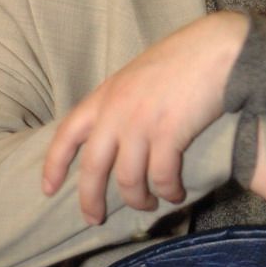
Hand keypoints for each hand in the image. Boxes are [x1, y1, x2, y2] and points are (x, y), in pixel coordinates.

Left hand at [42, 12, 248, 223]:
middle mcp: (117, 110)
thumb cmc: (184, 56)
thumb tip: (117, 129)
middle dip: (90, 200)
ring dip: (138, 199)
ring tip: (149, 204)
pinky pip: (161, 177)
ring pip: (128, 179)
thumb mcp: (138, 73)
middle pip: (93, 167)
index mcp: (106, 94)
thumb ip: (122, 99)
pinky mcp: (170, 133)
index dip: (54, 164)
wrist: (217, 47)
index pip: (67, 134)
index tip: (48, 189)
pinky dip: (167, 191)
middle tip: (95, 219)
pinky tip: (176, 193)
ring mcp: (142, 122)